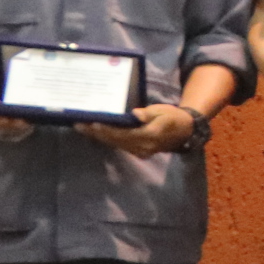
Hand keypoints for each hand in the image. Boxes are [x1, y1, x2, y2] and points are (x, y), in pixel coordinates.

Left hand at [81, 103, 197, 156]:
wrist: (185, 131)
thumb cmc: (173, 118)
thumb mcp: (164, 111)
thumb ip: (149, 113)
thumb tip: (135, 114)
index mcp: (149, 136)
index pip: (123, 134)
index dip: (107, 130)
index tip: (93, 124)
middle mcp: (142, 147)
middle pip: (115, 141)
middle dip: (96, 133)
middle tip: (78, 125)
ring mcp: (140, 151)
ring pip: (115, 144)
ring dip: (98, 137)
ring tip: (82, 128)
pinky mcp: (137, 151)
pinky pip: (119, 145)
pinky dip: (106, 139)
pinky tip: (95, 133)